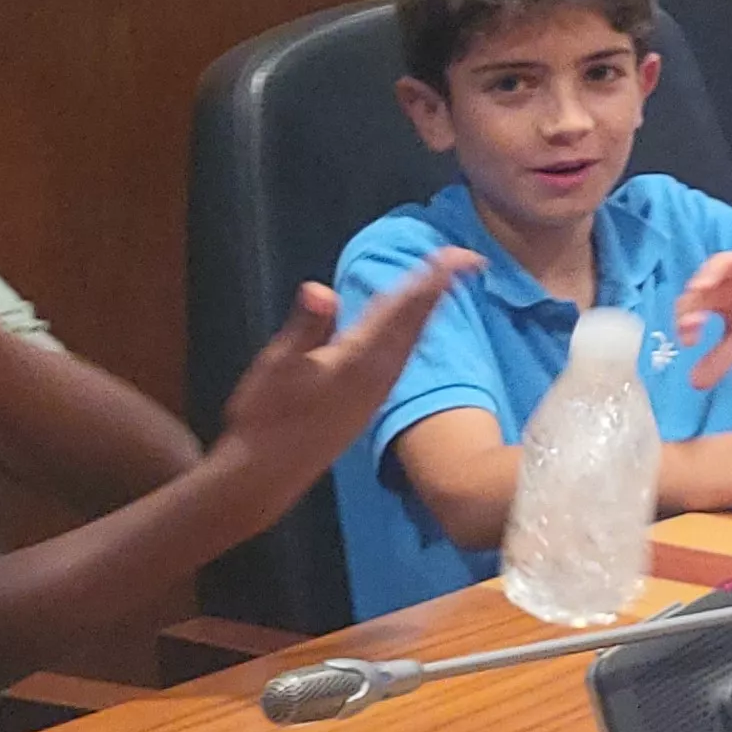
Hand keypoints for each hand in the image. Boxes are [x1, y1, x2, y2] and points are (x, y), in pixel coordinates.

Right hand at [207, 250, 479, 499]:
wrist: (266, 475)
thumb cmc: (265, 418)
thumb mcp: (277, 367)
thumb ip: (305, 327)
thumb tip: (321, 289)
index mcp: (359, 359)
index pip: (402, 309)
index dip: (430, 280)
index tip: (456, 256)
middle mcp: (378, 374)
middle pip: (416, 321)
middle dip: (439, 288)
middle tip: (465, 259)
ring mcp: (376, 391)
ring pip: (412, 339)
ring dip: (429, 308)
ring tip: (445, 283)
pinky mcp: (368, 403)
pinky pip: (402, 355)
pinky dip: (413, 331)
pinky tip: (411, 328)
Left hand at [672, 242, 731, 389]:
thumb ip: (720, 359)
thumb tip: (695, 383)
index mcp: (711, 300)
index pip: (688, 309)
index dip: (684, 324)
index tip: (688, 342)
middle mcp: (719, 280)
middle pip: (698, 287)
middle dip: (691, 304)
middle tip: (690, 323)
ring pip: (717, 265)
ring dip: (708, 275)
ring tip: (702, 288)